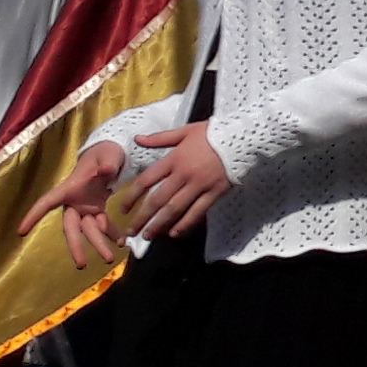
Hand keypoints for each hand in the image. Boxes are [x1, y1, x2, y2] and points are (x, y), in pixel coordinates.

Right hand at [23, 146, 129, 267]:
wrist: (113, 155)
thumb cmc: (105, 152)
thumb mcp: (109, 155)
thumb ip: (108, 164)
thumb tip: (107, 171)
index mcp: (70, 188)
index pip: (47, 202)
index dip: (34, 215)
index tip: (21, 231)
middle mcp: (75, 202)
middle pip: (71, 227)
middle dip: (76, 246)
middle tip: (82, 265)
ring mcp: (86, 207)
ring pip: (89, 230)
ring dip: (99, 243)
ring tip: (111, 258)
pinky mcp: (97, 209)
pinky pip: (102, 225)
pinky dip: (111, 234)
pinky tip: (121, 242)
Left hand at [113, 122, 231, 245]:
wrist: (243, 137)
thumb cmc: (213, 133)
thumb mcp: (185, 131)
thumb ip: (160, 138)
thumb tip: (137, 139)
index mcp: (174, 159)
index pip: (147, 180)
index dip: (132, 196)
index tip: (123, 209)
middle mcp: (184, 174)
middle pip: (158, 199)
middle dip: (142, 217)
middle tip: (131, 231)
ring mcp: (200, 185)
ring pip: (175, 209)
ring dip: (159, 224)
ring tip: (148, 235)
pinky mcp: (215, 192)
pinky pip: (197, 212)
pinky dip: (185, 224)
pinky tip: (175, 233)